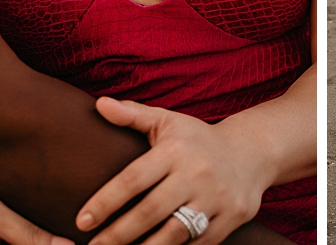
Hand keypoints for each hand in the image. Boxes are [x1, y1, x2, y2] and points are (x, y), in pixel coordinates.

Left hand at [77, 97, 274, 244]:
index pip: (133, 179)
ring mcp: (216, 198)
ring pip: (174, 234)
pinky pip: (198, 244)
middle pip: (150, 211)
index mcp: (175, 150)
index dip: (105, 202)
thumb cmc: (198, 139)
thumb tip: (99, 105)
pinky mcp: (231, 218)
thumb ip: (132, 115)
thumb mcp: (167, 121)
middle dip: (117, 235)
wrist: (253, 151)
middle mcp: (196, 173)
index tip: (82, 220)